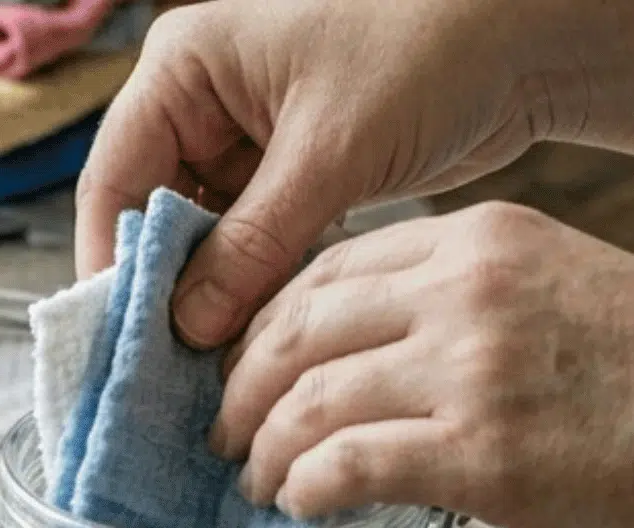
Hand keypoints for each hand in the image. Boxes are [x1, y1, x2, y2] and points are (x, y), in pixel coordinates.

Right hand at [77, 0, 571, 347]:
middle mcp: (203, 101)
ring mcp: (248, 139)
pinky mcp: (295, 173)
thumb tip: (188, 327)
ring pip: (205, 238)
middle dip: (166, 293)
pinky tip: (262, 341)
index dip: (114, 268)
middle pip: (154, 215)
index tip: (123, 347)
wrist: (519, 44)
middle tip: (170, 377)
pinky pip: (254, 242)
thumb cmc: (424, 56)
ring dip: (214, 298)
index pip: (116, 181)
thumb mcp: (329, 155)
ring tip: (215, 374)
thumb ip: (253, 244)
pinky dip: (258, 285)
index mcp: (185, 69)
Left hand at [209, 202, 633, 527]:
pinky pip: (346, 464)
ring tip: (259, 481)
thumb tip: (403, 367)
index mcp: (489, 238)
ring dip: (265, 446)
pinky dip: (305, 486)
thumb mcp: (578, 297)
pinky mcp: (481, 455)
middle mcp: (467, 288)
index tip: (252, 366)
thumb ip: (484, 312)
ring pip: (307, 396)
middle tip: (227, 430)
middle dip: (244, 382)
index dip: (271, 322)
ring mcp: (471, 368)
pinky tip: (300, 505)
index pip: (333, 267)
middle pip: (298, 322)